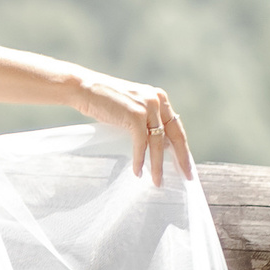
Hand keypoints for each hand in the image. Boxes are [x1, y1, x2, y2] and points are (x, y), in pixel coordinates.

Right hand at [67, 71, 192, 185]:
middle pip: (174, 135)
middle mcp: (156, 100)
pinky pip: (141, 143)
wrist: (83, 88)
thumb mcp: (132, 108)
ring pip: (158, 142)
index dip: (182, 147)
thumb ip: (147, 121)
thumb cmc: (104, 100)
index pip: (175, 126)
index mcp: (158, 97)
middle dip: (181, 158)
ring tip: (157, 180)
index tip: (185, 163)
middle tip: (187, 175)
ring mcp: (147, 106)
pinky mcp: (135, 115)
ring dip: (157, 164)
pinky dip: (140, 159)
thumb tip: (162, 146)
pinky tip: (138, 171)